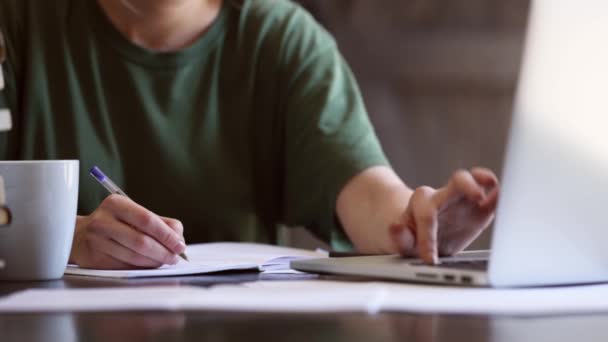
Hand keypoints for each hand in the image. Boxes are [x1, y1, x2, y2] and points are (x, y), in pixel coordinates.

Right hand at [70, 195, 186, 268]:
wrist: (79, 235)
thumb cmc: (115, 223)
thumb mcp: (135, 214)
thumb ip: (161, 223)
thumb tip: (179, 239)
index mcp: (117, 204)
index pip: (148, 220)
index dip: (167, 235)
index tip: (180, 245)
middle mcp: (103, 221)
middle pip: (141, 241)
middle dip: (163, 252)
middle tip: (175, 258)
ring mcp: (96, 240)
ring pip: (134, 257)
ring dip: (154, 262)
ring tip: (164, 261)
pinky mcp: (93, 258)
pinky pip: (125, 267)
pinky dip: (141, 268)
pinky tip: (148, 265)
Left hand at [390, 168, 498, 263]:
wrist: (427, 240)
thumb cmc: (413, 239)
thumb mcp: (402, 242)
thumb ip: (399, 236)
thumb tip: (395, 227)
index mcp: (422, 202)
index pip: (427, 216)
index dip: (428, 237)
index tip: (430, 259)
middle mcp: (446, 195)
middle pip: (458, 181)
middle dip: (468, 186)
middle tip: (478, 197)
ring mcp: (465, 199)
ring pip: (477, 181)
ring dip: (487, 184)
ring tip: (497, 191)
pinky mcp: (481, 209)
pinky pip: (493, 197)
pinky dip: (501, 197)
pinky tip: (507, 201)